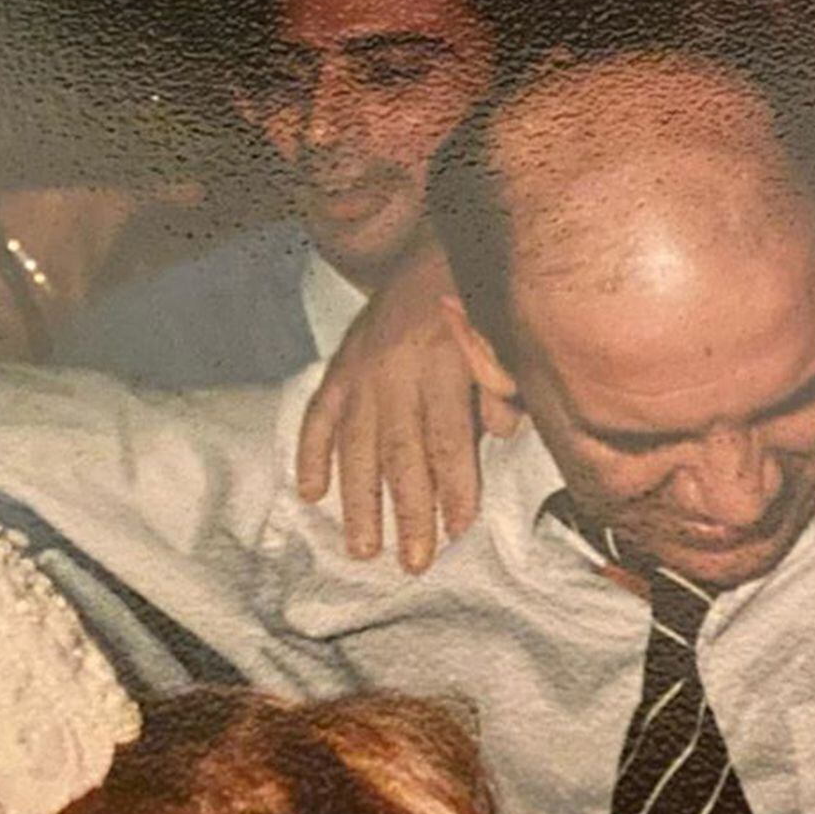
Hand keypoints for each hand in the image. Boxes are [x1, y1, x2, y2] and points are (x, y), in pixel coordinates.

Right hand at [294, 240, 522, 570]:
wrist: (434, 250)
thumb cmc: (482, 306)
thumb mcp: (504, 337)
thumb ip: (504, 384)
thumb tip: (502, 433)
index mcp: (441, 363)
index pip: (447, 440)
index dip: (452, 489)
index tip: (456, 532)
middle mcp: (394, 369)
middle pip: (400, 453)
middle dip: (407, 513)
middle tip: (412, 563)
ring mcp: (361, 368)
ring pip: (356, 445)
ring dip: (359, 501)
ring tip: (363, 548)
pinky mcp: (340, 365)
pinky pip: (319, 415)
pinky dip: (311, 453)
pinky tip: (310, 493)